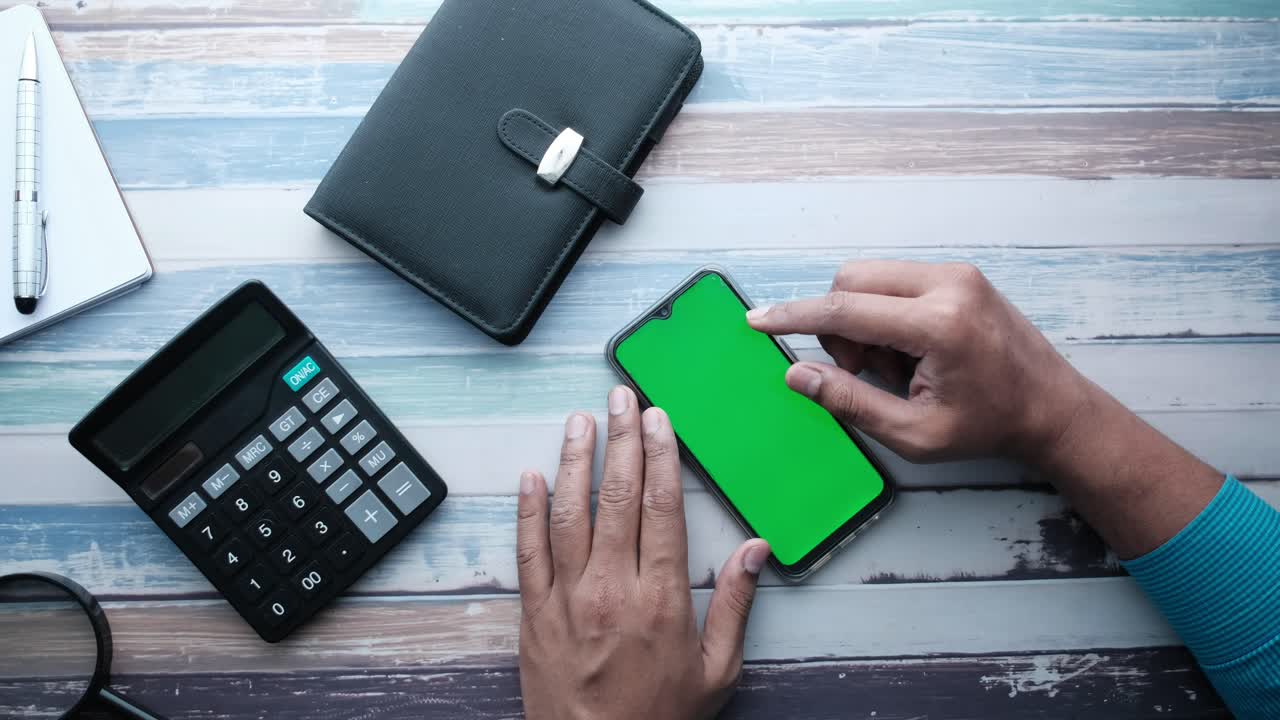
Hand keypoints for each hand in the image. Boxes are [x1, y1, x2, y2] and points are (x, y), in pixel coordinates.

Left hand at [516, 386, 771, 719]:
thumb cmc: (659, 719)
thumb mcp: (717, 672)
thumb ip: (736, 606)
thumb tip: (756, 551)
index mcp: (662, 599)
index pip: (661, 508)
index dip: (660, 456)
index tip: (658, 421)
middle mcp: (612, 589)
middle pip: (617, 497)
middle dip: (619, 441)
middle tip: (620, 398)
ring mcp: (568, 599)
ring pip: (569, 513)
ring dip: (574, 461)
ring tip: (579, 421)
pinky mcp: (535, 613)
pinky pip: (528, 551)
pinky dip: (528, 510)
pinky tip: (532, 476)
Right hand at [746, 260, 1088, 462]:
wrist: (1052, 408)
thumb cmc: (990, 426)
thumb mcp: (915, 433)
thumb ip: (850, 401)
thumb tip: (796, 375)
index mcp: (939, 325)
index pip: (845, 310)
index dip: (793, 317)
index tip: (756, 321)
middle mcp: (948, 285)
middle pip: (850, 283)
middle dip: (839, 328)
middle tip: (867, 372)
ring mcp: (956, 274)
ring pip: (869, 278)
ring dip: (862, 320)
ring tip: (898, 367)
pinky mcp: (959, 274)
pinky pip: (894, 280)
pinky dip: (884, 313)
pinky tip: (911, 351)